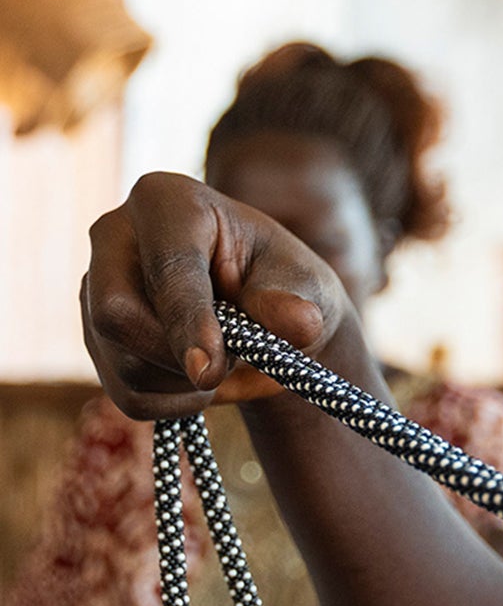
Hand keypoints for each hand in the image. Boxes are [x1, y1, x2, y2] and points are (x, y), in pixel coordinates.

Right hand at [82, 172, 354, 417]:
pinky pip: (127, 396)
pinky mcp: (96, 338)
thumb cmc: (283, 284)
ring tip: (225, 359)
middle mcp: (115, 237)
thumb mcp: (303, 285)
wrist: (265, 315)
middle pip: (116, 316)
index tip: (207, 369)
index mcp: (165, 202)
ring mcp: (96, 289)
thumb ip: (293, 302)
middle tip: (230, 362)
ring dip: (187, 383)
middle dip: (177, 357)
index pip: (166, 267)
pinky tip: (200, 379)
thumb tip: (298, 322)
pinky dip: (176, 404)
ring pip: (123, 365)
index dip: (187, 320)